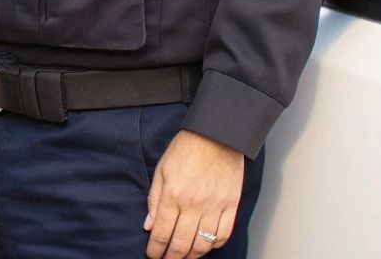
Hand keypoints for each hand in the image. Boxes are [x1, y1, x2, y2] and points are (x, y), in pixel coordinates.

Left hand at [144, 129, 242, 257]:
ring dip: (192, 255)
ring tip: (185, 256)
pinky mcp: (231, 205)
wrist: (217, 134)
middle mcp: (194, 205)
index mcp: (173, 195)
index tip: (152, 255)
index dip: (155, 249)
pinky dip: (215, 245)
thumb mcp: (162, 170)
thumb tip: (149, 225)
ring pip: (203, 244)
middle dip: (172, 258)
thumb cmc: (186, 149)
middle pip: (182, 244)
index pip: (162, 233)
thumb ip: (154, 200)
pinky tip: (206, 245)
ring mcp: (215, 207)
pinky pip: (224, 234)